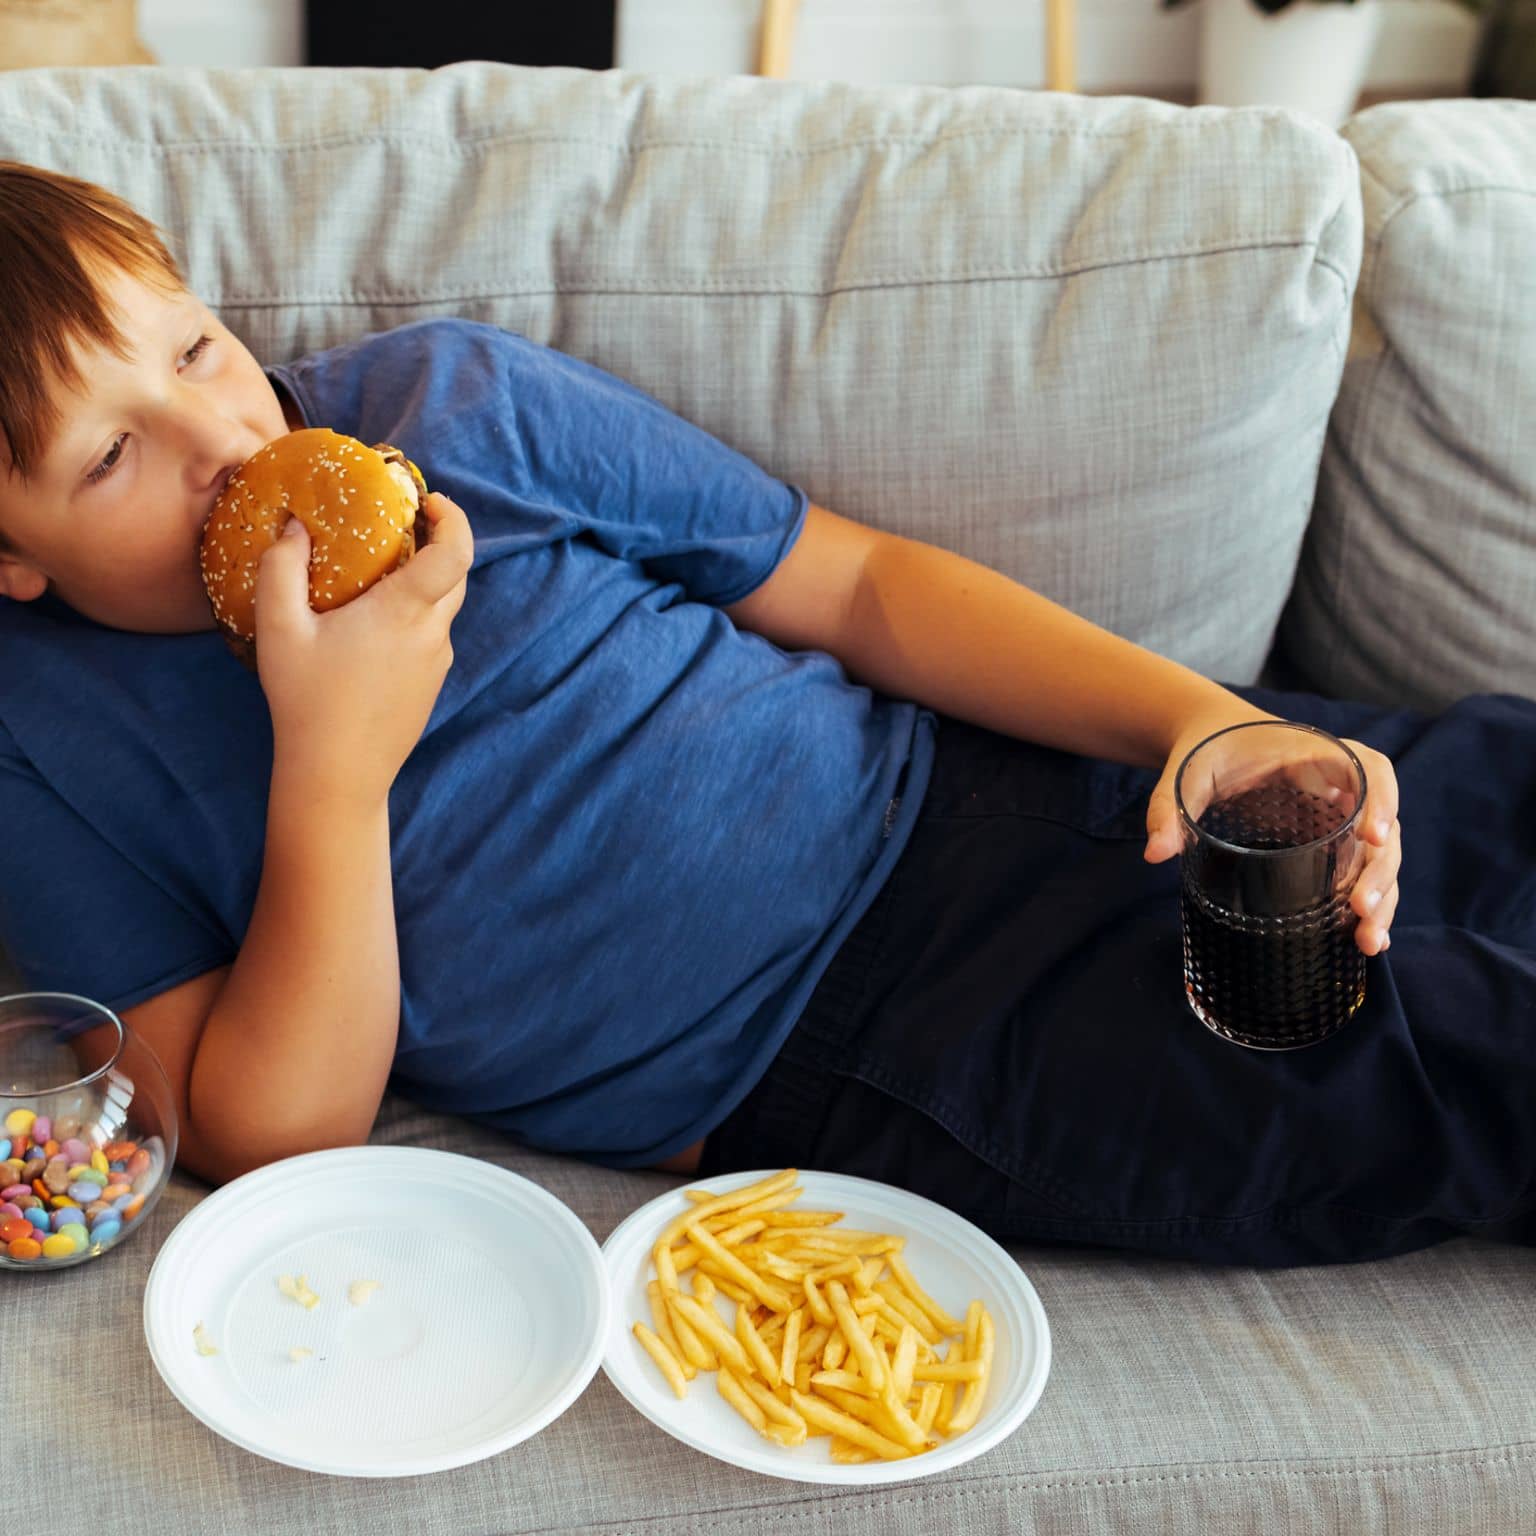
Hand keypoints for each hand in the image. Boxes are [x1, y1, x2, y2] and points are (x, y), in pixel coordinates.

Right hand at [254, 492, 473, 804]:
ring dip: (424, 581)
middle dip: (438, 542)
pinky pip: (431, 636)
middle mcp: (432, 635)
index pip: (456, 552)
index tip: (428, 500)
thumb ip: (282, 567)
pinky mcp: (431, 685)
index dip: (453, 518)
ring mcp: (437, 663)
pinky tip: (373, 622)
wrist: (338, 775)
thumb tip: (296, 526)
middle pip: (456, 576)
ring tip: (378, 572)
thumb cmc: (306, 701)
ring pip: (444, 608)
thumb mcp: (279, 628)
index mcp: (405, 613)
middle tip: (401, 524)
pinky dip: (415, 614)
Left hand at [1142, 702, 1401, 957]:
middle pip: (1382, 826)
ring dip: (1382, 898)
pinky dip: (1368, 903)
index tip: (1374, 836)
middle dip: (1379, 871)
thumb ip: (1169, 805)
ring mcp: (1338, 817)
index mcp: (1315, 754)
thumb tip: (1155, 853)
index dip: (1381, 799)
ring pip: (1378, 857)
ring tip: (1368, 942)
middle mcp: (1339, 786)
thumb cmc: (1206, 749)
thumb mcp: (1187, 772)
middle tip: (1361, 909)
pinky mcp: (1330, 842)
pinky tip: (1366, 941)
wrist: (1210, 740)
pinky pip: (1358, 870)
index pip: (1368, 768)